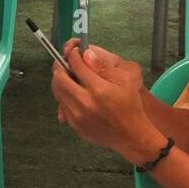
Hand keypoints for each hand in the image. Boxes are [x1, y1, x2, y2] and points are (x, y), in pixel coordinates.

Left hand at [51, 42, 161, 160]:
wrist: (130, 135)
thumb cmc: (130, 105)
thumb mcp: (126, 80)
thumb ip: (104, 67)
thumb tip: (86, 55)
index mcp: (98, 89)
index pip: (77, 66)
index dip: (74, 55)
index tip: (75, 52)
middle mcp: (85, 103)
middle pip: (60, 79)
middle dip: (60, 67)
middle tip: (65, 62)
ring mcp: (77, 116)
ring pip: (58, 92)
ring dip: (59, 81)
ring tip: (66, 75)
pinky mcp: (74, 125)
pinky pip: (62, 106)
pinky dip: (63, 95)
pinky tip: (71, 91)